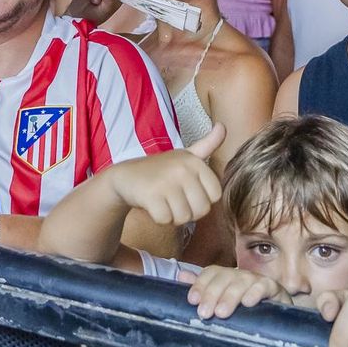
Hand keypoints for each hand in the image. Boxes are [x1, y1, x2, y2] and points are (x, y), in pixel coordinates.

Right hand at [104, 124, 225, 226]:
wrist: (124, 177)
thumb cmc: (160, 170)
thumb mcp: (185, 155)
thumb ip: (208, 144)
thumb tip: (223, 126)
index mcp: (195, 161)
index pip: (215, 196)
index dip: (201, 200)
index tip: (187, 192)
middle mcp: (183, 169)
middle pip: (201, 210)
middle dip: (188, 212)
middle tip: (173, 200)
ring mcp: (166, 182)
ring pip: (184, 217)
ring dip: (172, 217)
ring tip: (163, 202)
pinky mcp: (151, 195)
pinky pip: (166, 220)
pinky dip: (159, 219)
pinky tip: (152, 206)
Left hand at [182, 265, 292, 319]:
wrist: (276, 314)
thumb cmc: (244, 309)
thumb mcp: (222, 300)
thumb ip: (203, 288)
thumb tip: (180, 276)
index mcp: (225, 276)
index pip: (210, 272)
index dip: (200, 284)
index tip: (192, 300)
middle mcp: (239, 275)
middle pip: (224, 277)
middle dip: (212, 294)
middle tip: (205, 313)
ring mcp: (256, 280)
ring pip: (241, 282)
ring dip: (230, 297)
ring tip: (222, 313)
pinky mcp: (273, 288)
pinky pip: (263, 287)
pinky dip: (255, 293)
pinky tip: (248, 303)